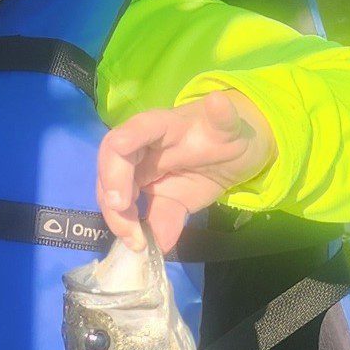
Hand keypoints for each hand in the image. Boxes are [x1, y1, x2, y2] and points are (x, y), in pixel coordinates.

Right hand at [96, 91, 276, 253]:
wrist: (237, 154)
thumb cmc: (230, 133)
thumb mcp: (233, 125)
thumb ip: (224, 115)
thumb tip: (217, 101)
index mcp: (160, 126)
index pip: (132, 132)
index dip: (118, 156)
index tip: (120, 195)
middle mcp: (141, 148)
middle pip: (112, 166)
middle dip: (112, 194)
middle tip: (127, 226)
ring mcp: (141, 172)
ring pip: (114, 191)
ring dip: (119, 218)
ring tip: (138, 244)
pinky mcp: (150, 196)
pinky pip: (135, 214)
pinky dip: (134, 231)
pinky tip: (143, 248)